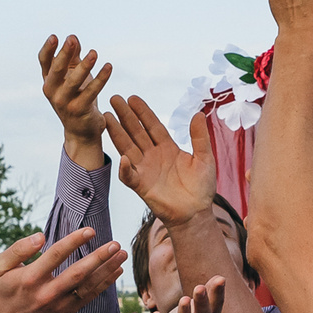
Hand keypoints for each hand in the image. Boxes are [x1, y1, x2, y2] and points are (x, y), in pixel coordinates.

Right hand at [0, 227, 125, 312]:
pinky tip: (117, 270)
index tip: (90, 230)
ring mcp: (59, 305)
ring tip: (121, 254)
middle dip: (98, 258)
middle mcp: (47, 293)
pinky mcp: (67, 311)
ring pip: (88, 287)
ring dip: (107, 270)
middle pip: (77, 274)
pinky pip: (90, 297)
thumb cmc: (4, 287)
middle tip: (115, 244)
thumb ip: (18, 249)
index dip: (74, 242)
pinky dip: (105, 284)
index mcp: (30, 278)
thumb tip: (41, 236)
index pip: (55, 256)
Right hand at [38, 34, 112, 169]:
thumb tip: (74, 38)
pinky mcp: (79, 110)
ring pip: (73, 82)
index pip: (44, 62)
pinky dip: (101, 79)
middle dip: (64, 54)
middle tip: (72, 38)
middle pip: (56, 70)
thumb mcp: (73, 76)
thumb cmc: (76, 96)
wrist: (81, 130)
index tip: (55, 36)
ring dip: (84, 66)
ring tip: (94, 53)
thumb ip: (73, 58)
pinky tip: (109, 67)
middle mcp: (52, 91)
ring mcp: (64, 102)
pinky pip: (91, 92)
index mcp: (49, 80)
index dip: (48, 49)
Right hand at [102, 96, 216, 225]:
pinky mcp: (142, 186)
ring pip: (128, 148)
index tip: (132, 98)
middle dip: (125, 116)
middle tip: (114, 98)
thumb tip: (198, 114)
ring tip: (107, 117)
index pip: (152, 125)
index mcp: (168, 147)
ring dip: (117, 133)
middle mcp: (153, 155)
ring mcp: (145, 170)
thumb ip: (200, 137)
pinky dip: (125, 168)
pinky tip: (123, 158)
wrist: (196, 214)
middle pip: (136, 132)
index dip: (143, 112)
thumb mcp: (205, 158)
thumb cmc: (201, 188)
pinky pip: (130, 176)